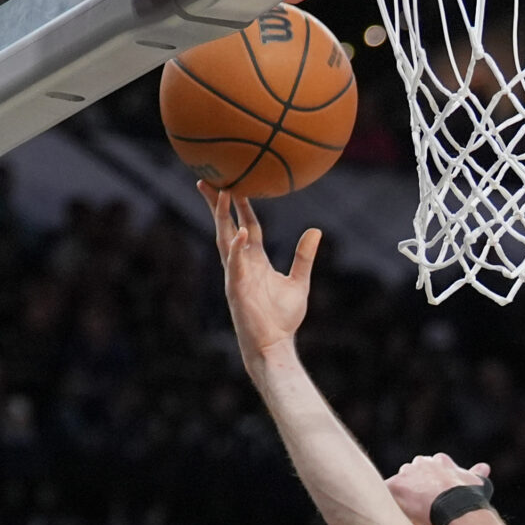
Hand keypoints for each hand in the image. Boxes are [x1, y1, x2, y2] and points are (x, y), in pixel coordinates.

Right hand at [200, 182, 317, 370]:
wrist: (274, 345)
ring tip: (221, 193)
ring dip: (223, 217)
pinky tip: (240, 233)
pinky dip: (237, 249)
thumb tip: (316, 231)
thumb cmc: (282, 318)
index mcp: (255, 262)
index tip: (237, 184)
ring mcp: (236, 275)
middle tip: (208, 179)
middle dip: (218, 204)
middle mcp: (242, 264)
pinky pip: (236, 265)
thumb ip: (304, 257)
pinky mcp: (237, 289)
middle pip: (226, 227)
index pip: (247, 226)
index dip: (242, 206)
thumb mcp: (298, 282)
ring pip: (226, 239)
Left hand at [385, 453, 490, 524]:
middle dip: (415, 492)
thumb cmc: (470, 498)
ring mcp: (406, 473)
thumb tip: (485, 467)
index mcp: (440, 461)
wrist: (456, 506)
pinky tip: (401, 521)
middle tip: (422, 511)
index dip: (431, 487)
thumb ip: (476, 475)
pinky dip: (391, 508)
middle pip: (412, 476)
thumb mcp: (477, 483)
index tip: (434, 500)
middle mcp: (421, 462)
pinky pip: (387, 496)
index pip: (430, 469)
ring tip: (411, 519)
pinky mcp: (394, 485)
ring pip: (399, 487)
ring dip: (403, 501)